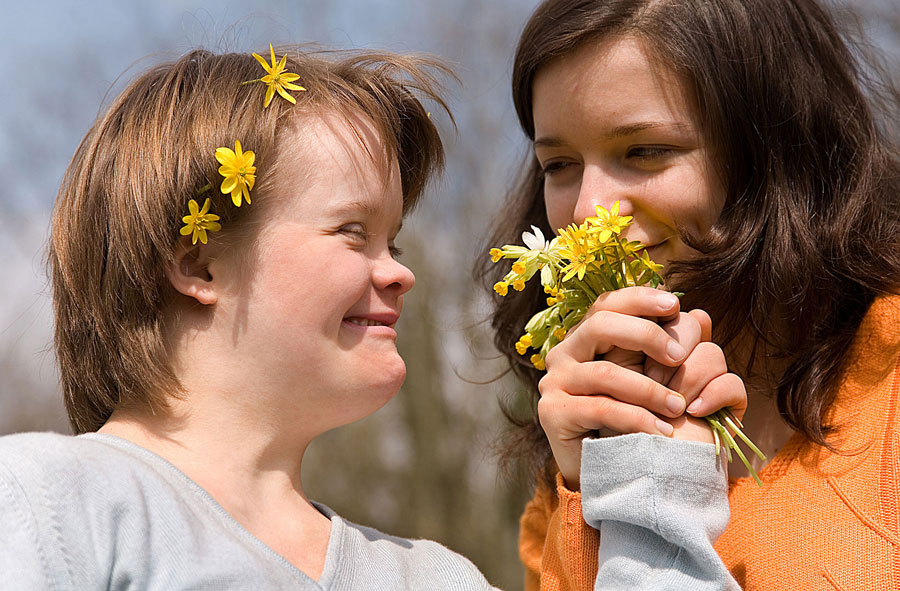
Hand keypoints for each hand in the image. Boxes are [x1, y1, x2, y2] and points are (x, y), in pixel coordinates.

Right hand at [538, 287, 694, 489]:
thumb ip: (668, 349)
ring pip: (604, 373)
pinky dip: (636, 418)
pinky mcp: (553, 413)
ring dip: (648, 388)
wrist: (607, 470)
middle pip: (599, 325)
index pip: (606, 304)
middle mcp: (563, 354)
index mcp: (583, 338)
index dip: (638, 298)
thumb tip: (700, 316)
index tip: (675, 305)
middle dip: (645, 335)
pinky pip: (601, 408)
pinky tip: (662, 430)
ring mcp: (554, 382)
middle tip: (680, 355)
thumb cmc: (631, 418)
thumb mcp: (649, 378)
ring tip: (679, 407)